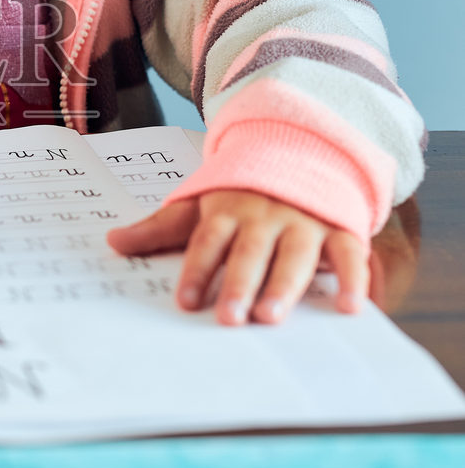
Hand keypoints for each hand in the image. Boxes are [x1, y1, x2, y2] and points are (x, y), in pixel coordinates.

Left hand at [106, 190, 368, 324]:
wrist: (299, 148)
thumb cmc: (241, 190)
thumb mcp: (199, 202)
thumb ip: (160, 227)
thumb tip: (113, 242)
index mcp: (229, 209)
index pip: (209, 240)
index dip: (198, 269)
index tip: (187, 301)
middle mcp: (267, 216)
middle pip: (251, 252)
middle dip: (240, 284)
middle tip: (229, 319)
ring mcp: (305, 222)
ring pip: (296, 255)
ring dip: (285, 286)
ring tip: (271, 318)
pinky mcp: (340, 229)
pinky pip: (350, 255)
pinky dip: (353, 280)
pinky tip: (351, 307)